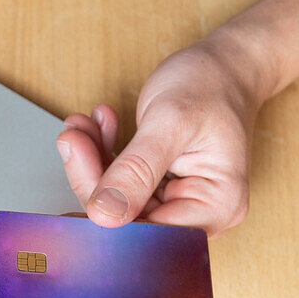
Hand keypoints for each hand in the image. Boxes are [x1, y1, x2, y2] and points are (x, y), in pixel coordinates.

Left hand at [56, 35, 268, 236]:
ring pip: (118, 201)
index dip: (108, 212)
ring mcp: (180, 201)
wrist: (224, 65)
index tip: (78, 171)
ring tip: (83, 126)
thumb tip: (104, 215)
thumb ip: (137, 170)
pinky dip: (103, 155)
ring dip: (93, 162)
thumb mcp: (171, 121)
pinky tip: (99, 127)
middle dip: (94, 177)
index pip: (150, 232)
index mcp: (217, 206)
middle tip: (74, 138)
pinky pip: (121, 184)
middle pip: (129, 219)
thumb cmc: (211, 85)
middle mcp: (201, 212)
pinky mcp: (161, 188)